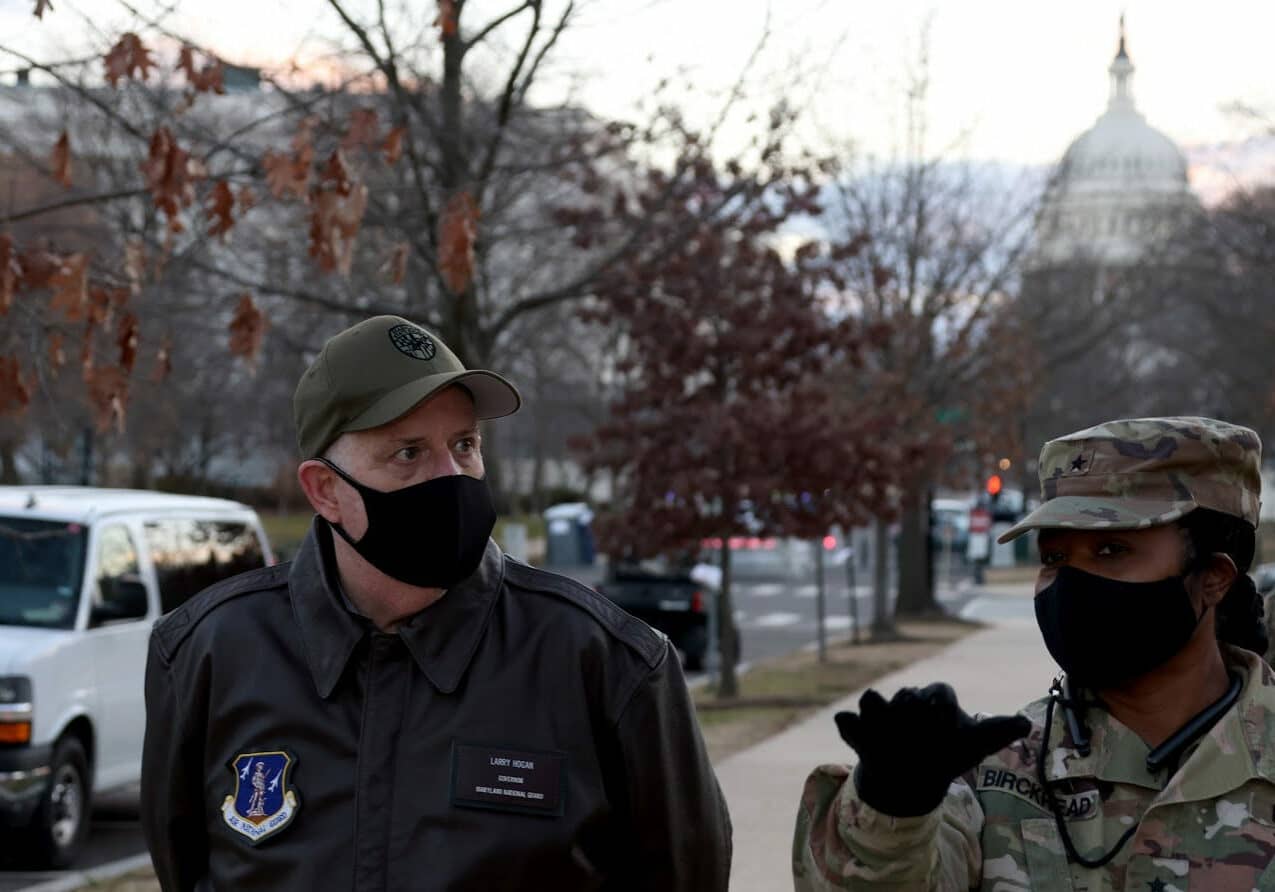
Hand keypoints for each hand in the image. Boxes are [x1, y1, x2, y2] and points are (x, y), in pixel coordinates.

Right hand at [834, 683, 1030, 816]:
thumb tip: (1025, 723)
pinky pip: (847, 723)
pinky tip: (854, 732)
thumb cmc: (948, 753)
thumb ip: (997, 731)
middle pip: (906, 696)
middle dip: (910, 707)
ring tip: (879, 720)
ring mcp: (880, 717)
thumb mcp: (974, 745)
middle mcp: (905, 702)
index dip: (942, 703)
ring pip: (872, 701)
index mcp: (934, 699)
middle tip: (917, 727)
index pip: (939, 693)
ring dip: (875, 708)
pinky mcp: (860, 733)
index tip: (944, 716)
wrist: (915, 776)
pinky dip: (849, 726)